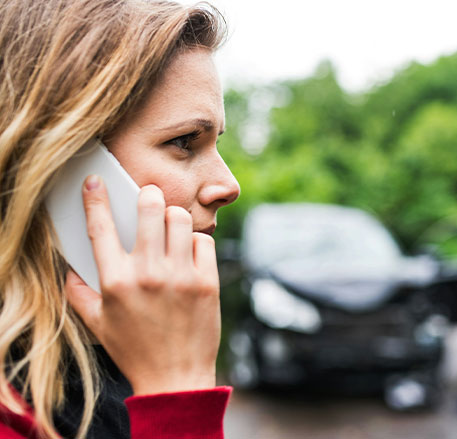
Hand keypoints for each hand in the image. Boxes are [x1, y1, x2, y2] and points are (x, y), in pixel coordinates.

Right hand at [65, 175, 220, 394]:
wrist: (175, 378)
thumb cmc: (134, 350)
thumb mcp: (97, 323)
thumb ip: (79, 292)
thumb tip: (72, 266)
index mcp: (116, 281)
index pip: (101, 227)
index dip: (96, 199)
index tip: (96, 181)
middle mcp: (149, 273)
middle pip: (151, 208)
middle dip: (148, 194)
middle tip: (149, 197)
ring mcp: (181, 276)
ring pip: (181, 218)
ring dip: (174, 216)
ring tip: (171, 226)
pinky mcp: (208, 282)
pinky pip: (204, 242)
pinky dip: (197, 242)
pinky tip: (189, 253)